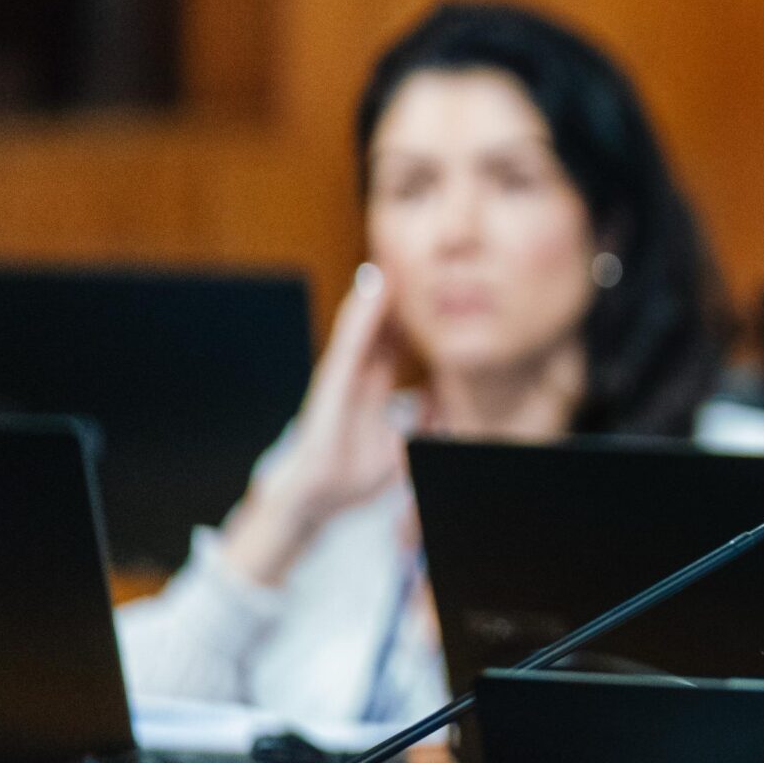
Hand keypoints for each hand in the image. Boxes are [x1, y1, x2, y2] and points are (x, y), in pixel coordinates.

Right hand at [220, 265, 406, 586]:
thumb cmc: (351, 476)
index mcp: (369, 389)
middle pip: (377, 329)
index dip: (408, 319)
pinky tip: (373, 289)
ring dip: (374, 294)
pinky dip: (361, 314)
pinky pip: (349, 341)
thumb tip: (446, 405)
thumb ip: (423, 423)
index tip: (428, 290)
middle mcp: (354, 377)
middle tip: (409, 262)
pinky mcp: (331, 383)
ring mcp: (340, 377)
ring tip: (390, 261)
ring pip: (361, 326)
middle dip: (391, 298)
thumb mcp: (403, 448)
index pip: (392, 345)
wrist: (316, 501)